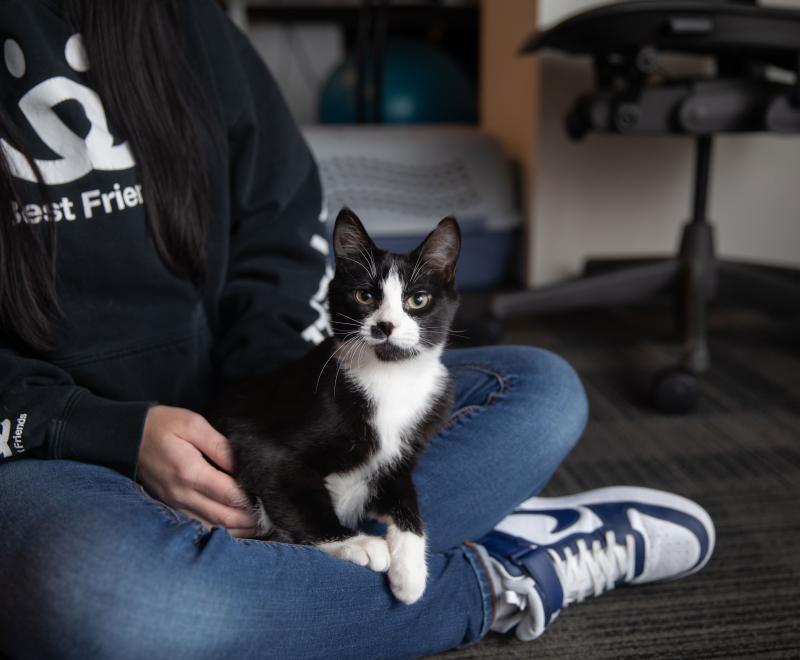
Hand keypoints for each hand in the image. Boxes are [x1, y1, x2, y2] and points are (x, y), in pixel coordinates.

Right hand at [137, 405, 257, 537]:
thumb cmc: (162, 426)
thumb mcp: (193, 424)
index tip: (270, 499)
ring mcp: (175, 504)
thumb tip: (242, 466)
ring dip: (238, 530)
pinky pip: (199, 527)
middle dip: (250, 520)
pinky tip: (236, 530)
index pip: (229, 494)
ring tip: (261, 528)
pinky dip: (220, 531)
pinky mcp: (171, 508)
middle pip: (224, 517)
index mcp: (189, 472)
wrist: (126, 437)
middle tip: (272, 519)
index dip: (252, 500)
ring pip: (212, 527)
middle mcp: (182, 494)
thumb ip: (220, 446)